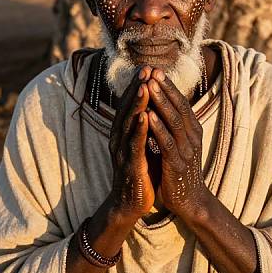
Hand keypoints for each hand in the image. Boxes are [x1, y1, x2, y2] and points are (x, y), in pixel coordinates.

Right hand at [108, 67, 154, 220]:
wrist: (129, 205)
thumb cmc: (139, 171)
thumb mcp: (141, 144)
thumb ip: (144, 126)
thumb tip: (152, 104)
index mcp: (123, 132)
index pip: (130, 104)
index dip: (137, 85)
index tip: (147, 67)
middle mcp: (119, 138)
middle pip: (128, 108)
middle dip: (137, 87)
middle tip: (146, 68)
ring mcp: (122, 152)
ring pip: (129, 123)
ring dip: (137, 103)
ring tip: (145, 85)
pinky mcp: (129, 167)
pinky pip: (134, 145)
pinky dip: (139, 130)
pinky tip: (145, 116)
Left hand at [146, 69, 207, 217]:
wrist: (189, 200)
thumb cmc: (179, 168)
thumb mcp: (178, 142)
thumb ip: (171, 124)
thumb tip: (157, 102)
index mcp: (192, 130)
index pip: (181, 102)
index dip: (169, 86)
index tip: (156, 70)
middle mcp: (193, 137)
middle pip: (179, 107)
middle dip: (165, 88)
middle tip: (153, 71)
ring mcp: (187, 150)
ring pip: (174, 121)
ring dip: (161, 102)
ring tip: (148, 86)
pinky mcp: (177, 164)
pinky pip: (167, 142)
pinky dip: (157, 128)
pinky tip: (148, 116)